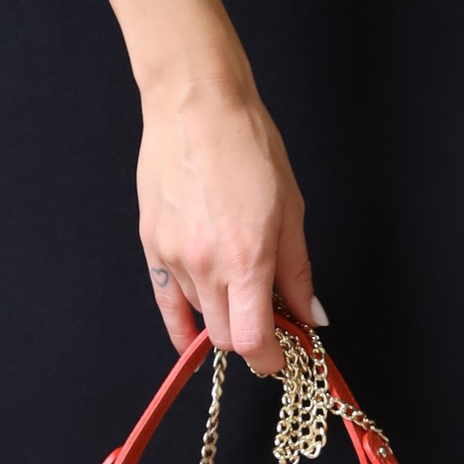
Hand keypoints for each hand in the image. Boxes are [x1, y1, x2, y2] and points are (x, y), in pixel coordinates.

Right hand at [136, 74, 321, 373]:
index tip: (281, 357)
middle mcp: (205, 268)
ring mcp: (174, 259)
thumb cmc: (247, 145)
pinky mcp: (153, 247)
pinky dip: (182, 324)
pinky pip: (167, 304)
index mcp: (246, 260)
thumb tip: (310, 318)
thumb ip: (297, 273)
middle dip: (250, 339)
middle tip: (268, 320)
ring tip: (238, 288)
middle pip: (226, 338)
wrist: (195, 103)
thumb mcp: (290, 210)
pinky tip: (193, 332)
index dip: (269, 360)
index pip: (252, 342)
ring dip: (223, 315)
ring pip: (202, 317)